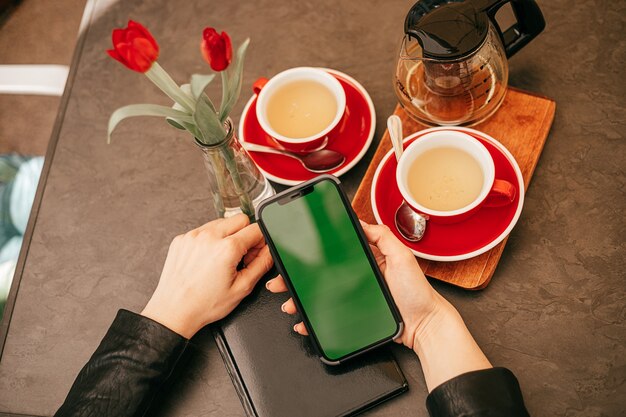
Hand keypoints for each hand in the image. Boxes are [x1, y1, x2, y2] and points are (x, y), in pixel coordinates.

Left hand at [141, 214, 272, 337]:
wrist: (173, 311)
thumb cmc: (204, 304)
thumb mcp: (242, 288)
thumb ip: (261, 265)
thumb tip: (270, 251)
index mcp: (227, 248)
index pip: (256, 228)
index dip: (261, 241)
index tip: (257, 251)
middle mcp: (209, 237)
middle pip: (240, 219)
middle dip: (245, 234)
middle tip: (241, 254)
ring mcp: (193, 236)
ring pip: (221, 222)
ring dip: (227, 235)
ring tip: (222, 258)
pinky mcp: (181, 239)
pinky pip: (203, 230)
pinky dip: (210, 240)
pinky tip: (207, 258)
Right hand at [266, 219, 490, 390]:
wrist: (424, 326)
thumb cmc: (417, 293)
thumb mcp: (402, 256)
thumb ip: (383, 237)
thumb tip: (360, 221)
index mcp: (366, 259)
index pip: (335, 251)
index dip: (314, 251)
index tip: (296, 250)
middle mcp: (357, 277)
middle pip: (320, 274)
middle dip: (297, 276)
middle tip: (281, 279)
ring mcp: (353, 297)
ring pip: (318, 295)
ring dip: (299, 298)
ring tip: (289, 301)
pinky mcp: (352, 315)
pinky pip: (327, 315)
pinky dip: (312, 319)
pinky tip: (303, 320)